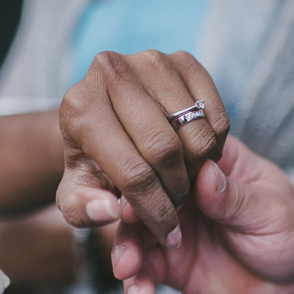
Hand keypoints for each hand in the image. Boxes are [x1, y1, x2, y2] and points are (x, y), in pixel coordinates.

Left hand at [56, 51, 229, 246]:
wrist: (105, 114)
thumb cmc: (91, 161)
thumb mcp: (77, 194)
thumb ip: (85, 210)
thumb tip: (110, 211)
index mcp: (80, 107)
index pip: (131, 172)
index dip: (155, 212)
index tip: (167, 235)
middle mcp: (111, 72)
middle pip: (165, 150)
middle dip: (177, 191)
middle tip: (177, 209)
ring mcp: (150, 60)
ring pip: (196, 133)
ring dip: (198, 170)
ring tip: (183, 183)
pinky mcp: (182, 59)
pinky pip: (216, 116)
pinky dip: (215, 146)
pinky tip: (195, 157)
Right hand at [110, 138, 293, 293]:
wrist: (293, 279)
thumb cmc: (288, 229)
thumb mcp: (271, 209)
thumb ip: (235, 197)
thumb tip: (204, 175)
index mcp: (208, 161)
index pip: (170, 154)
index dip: (149, 168)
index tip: (136, 187)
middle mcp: (180, 189)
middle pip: (141, 191)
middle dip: (127, 213)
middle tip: (125, 229)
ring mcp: (169, 224)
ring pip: (134, 232)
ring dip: (125, 250)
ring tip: (128, 270)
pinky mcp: (167, 260)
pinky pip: (143, 269)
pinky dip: (137, 283)